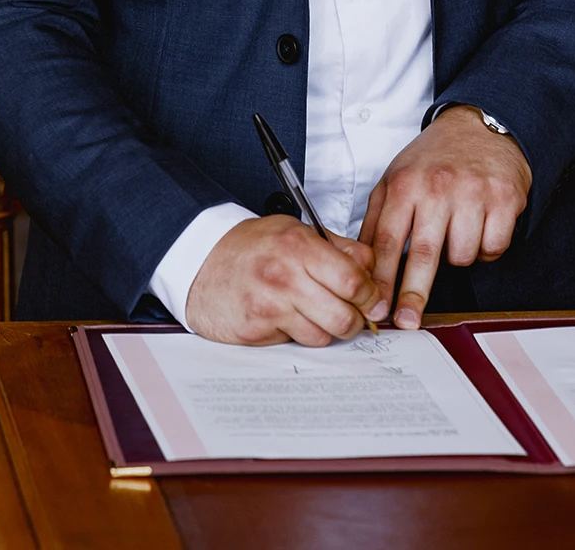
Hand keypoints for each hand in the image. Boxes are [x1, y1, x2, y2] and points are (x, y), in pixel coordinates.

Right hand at [185, 214, 388, 344]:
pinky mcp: (256, 331)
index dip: (370, 294)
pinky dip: (299, 334)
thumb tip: (372, 267)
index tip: (372, 299)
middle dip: (356, 320)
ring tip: (316, 313)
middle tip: (352, 314)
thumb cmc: (251, 246)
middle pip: (344, 317)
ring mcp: (269, 307)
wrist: (201, 260)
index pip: (353, 280)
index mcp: (299, 247)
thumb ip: (337, 247)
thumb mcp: (296, 230)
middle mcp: (285, 277)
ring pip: (323, 337)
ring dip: (327, 330)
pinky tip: (289, 317)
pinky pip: (295, 343)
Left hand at [359, 107, 531, 330]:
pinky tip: (480, 225)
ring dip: (458, 256)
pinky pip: (493, 248)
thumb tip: (361, 266)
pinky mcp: (504, 198)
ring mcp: (473, 192)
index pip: (387, 240)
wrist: (478, 126)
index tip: (376, 306)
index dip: (381, 280)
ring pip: (462, 256)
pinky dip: (486, 247)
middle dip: (413, 294)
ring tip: (455, 230)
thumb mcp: (395, 178)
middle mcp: (438, 187)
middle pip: (423, 254)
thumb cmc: (434, 158)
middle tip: (406, 321)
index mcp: (405, 184)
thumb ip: (377, 220)